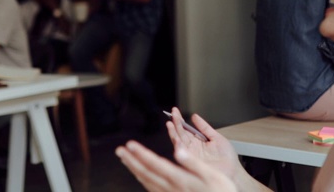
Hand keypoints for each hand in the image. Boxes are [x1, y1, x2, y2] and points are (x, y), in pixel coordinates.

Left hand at [116, 140, 235, 191]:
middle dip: (131, 160)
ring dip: (134, 169)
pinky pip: (152, 189)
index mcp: (181, 180)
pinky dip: (143, 180)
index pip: (156, 164)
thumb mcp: (214, 177)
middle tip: (119, 150)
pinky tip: (140, 175)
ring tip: (125, 159)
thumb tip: (179, 150)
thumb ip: (194, 163)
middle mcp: (172, 189)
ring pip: (147, 182)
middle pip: (147, 173)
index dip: (141, 154)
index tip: (130, 145)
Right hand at [166, 107, 240, 180]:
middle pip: (180, 133)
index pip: (186, 128)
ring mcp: (191, 154)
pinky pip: (183, 153)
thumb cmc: (227, 157)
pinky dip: (178, 145)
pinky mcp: (191, 161)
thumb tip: (194, 116)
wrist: (233, 171)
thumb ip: (205, 127)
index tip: (175, 111)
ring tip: (170, 123)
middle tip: (172, 113)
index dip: (180, 120)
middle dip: (176, 123)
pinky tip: (176, 138)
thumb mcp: (216, 137)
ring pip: (178, 141)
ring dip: (173, 132)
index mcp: (198, 140)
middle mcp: (192, 147)